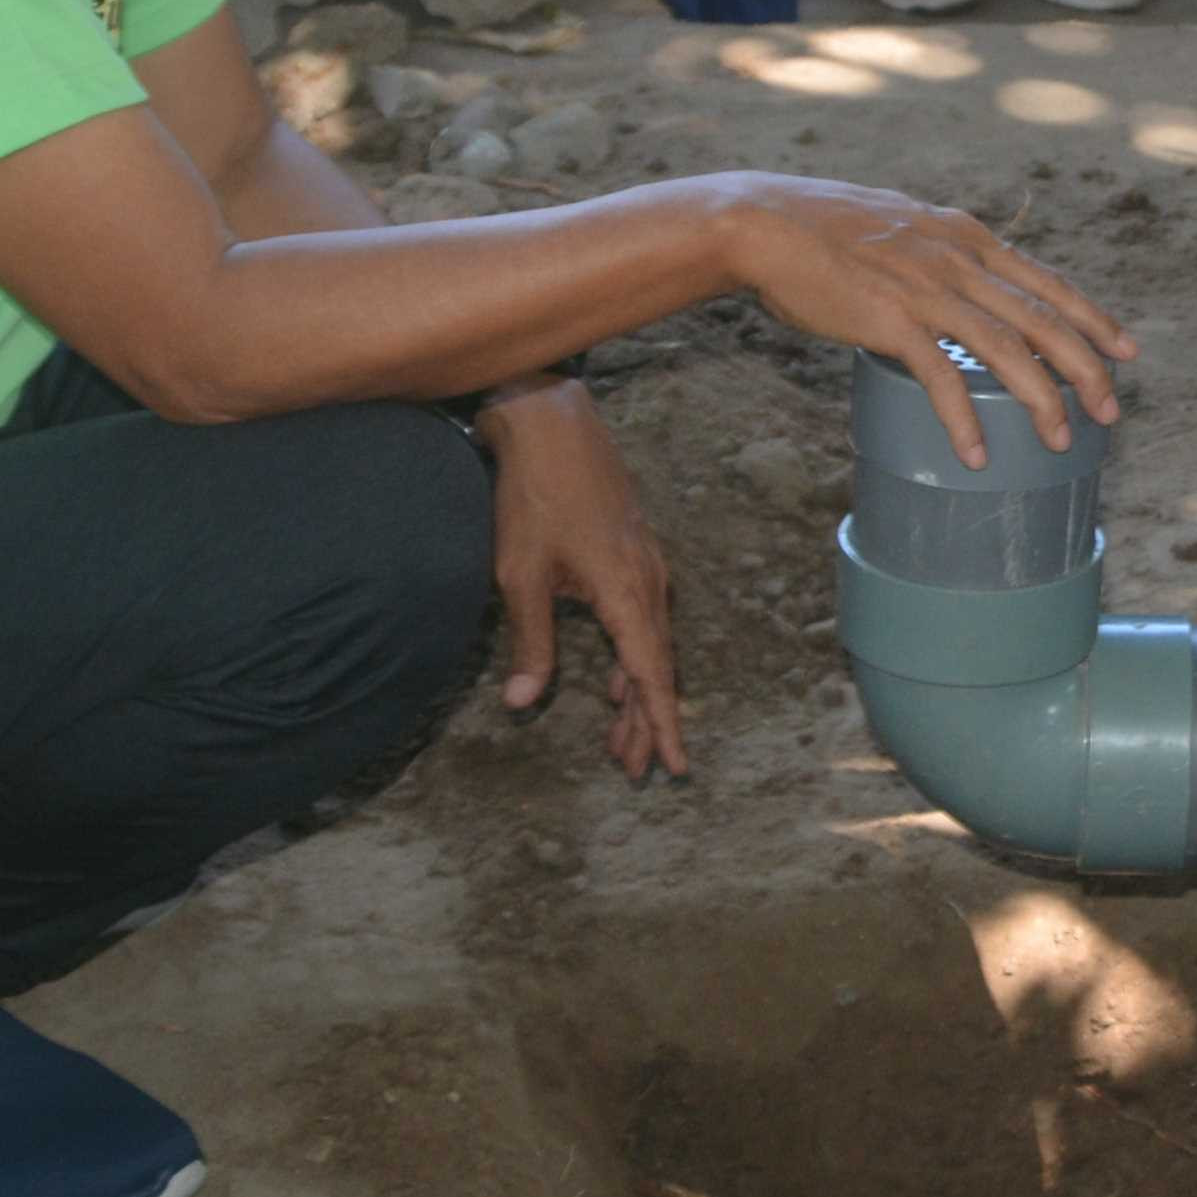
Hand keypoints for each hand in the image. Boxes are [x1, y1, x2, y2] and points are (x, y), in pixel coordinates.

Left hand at [481, 380, 687, 779]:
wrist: (551, 426)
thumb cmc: (534, 497)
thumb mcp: (521, 576)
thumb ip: (530, 642)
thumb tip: (522, 701)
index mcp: (627, 592)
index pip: (651, 675)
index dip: (660, 725)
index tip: (675, 767)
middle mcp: (648, 582)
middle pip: (656, 667)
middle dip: (645, 721)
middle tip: (636, 770)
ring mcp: (645, 565)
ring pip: (650, 644)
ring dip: (636, 692)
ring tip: (621, 741)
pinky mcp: (632, 553)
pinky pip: (643, 619)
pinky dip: (632, 657)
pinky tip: (617, 679)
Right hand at [711, 176, 1135, 466]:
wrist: (766, 223)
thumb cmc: (825, 229)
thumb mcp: (903, 225)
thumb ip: (939, 252)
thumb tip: (960, 284)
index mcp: (967, 237)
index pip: (1047, 282)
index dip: (1092, 318)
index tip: (1126, 349)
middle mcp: (959, 260)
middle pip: (1043, 320)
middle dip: (1086, 368)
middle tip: (1111, 410)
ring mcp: (929, 289)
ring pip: (1007, 350)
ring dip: (1041, 399)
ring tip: (1061, 439)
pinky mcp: (892, 320)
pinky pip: (942, 377)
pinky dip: (964, 419)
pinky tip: (976, 453)